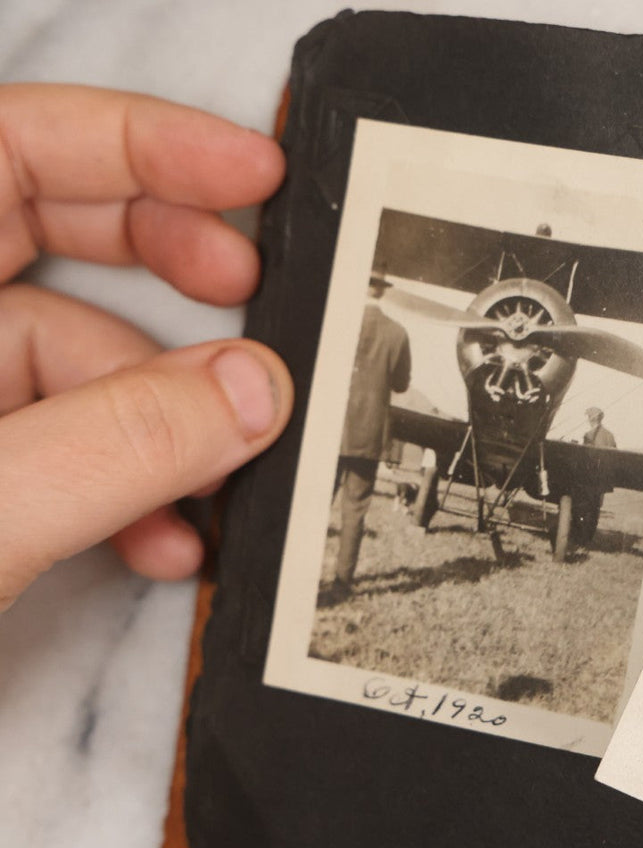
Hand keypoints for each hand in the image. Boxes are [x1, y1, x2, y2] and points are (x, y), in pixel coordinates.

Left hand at [0, 84, 289, 610]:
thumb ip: (116, 446)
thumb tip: (248, 390)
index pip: (9, 151)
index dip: (141, 144)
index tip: (252, 173)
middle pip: (46, 239)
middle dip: (167, 283)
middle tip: (254, 305)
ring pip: (66, 364)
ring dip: (158, 428)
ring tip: (212, 492)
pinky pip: (55, 442)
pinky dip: (122, 486)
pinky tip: (161, 543)